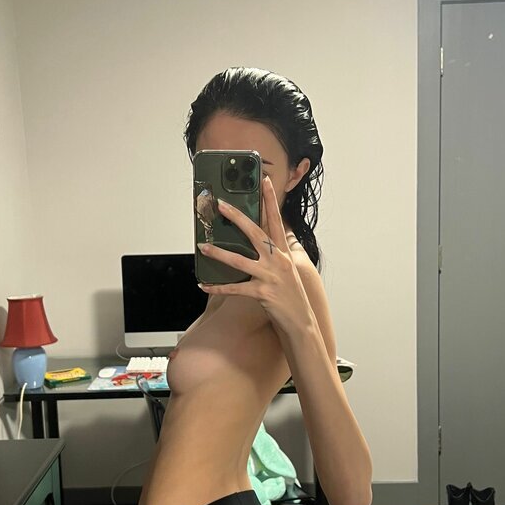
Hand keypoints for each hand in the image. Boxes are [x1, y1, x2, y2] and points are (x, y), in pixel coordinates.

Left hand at [196, 176, 313, 337]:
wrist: (302, 323)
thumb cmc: (290, 297)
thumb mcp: (285, 272)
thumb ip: (273, 255)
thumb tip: (255, 243)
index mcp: (283, 253)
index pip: (276, 220)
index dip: (271, 200)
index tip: (265, 181)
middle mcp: (278, 261)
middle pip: (255, 232)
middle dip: (237, 217)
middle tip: (221, 204)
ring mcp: (271, 277)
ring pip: (240, 260)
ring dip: (218, 253)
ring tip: (202, 245)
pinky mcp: (263, 293)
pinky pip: (235, 289)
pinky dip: (218, 287)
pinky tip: (203, 284)